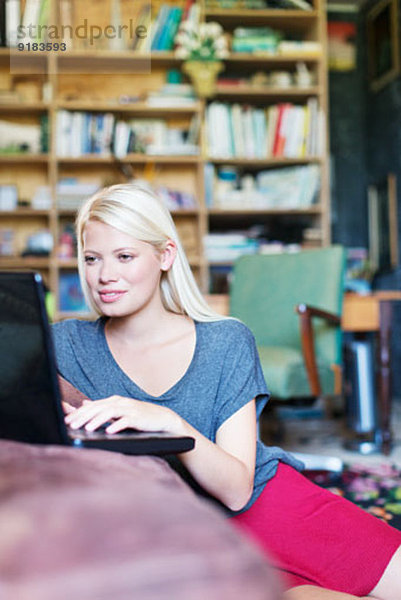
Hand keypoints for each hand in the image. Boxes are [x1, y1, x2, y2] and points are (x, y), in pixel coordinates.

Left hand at [64, 396, 181, 434]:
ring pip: (110, 412)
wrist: (162, 418)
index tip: (67, 420)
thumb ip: (102, 407)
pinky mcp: (138, 417)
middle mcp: (120, 402)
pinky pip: (126, 420)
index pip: (93, 405)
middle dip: (84, 416)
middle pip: (98, 407)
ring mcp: (130, 409)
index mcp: (114, 401)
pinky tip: (109, 431)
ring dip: (97, 420)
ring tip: (87, 428)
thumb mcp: (119, 410)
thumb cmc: (139, 416)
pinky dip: (117, 425)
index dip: (79, 412)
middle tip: (72, 424)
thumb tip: (84, 403)